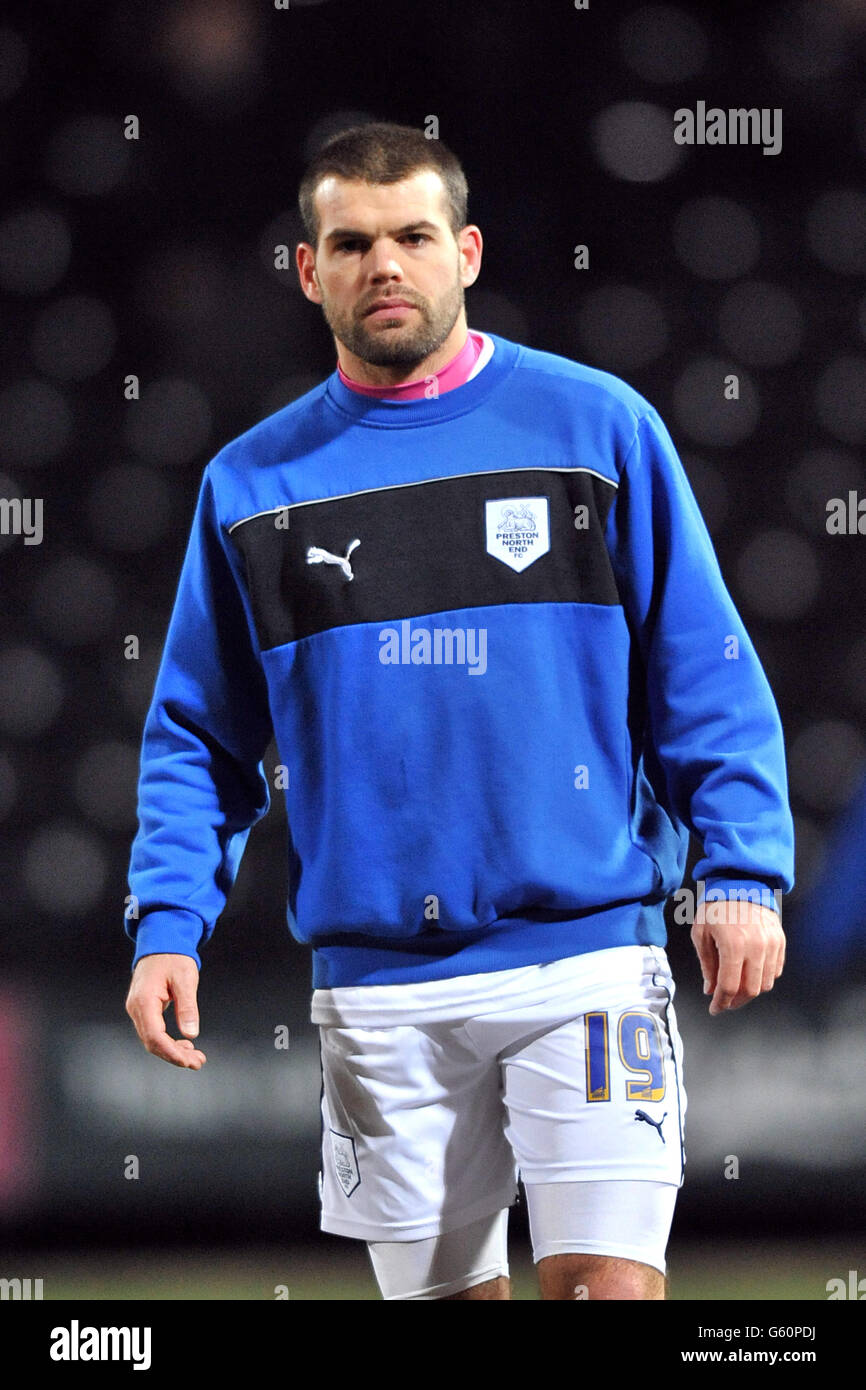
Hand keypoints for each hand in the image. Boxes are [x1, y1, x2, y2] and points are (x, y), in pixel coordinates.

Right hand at [125, 953, 206, 1067]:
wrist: (161, 942)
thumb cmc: (173, 957)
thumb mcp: (185, 979)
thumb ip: (187, 1006)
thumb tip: (191, 1033)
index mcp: (144, 1000)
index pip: (154, 1036)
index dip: (171, 1052)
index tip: (189, 1060)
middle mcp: (136, 1008)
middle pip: (152, 1042)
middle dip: (175, 1056)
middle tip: (198, 1062)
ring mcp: (137, 1009)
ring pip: (152, 1040)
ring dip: (173, 1051)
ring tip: (195, 1056)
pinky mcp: (143, 1010)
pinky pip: (153, 1032)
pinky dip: (168, 1042)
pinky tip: (184, 1044)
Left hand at [690, 898, 785, 1015]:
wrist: (740, 883)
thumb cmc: (716, 907)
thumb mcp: (701, 933)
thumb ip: (707, 965)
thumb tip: (711, 990)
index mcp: (733, 946)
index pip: (729, 987)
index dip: (721, 1003)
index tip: (715, 1009)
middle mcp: (756, 947)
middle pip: (750, 990)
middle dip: (736, 1001)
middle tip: (725, 1001)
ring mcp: (771, 944)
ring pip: (766, 983)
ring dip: (750, 991)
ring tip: (737, 987)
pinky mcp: (780, 941)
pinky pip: (776, 970)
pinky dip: (763, 977)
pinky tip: (750, 973)